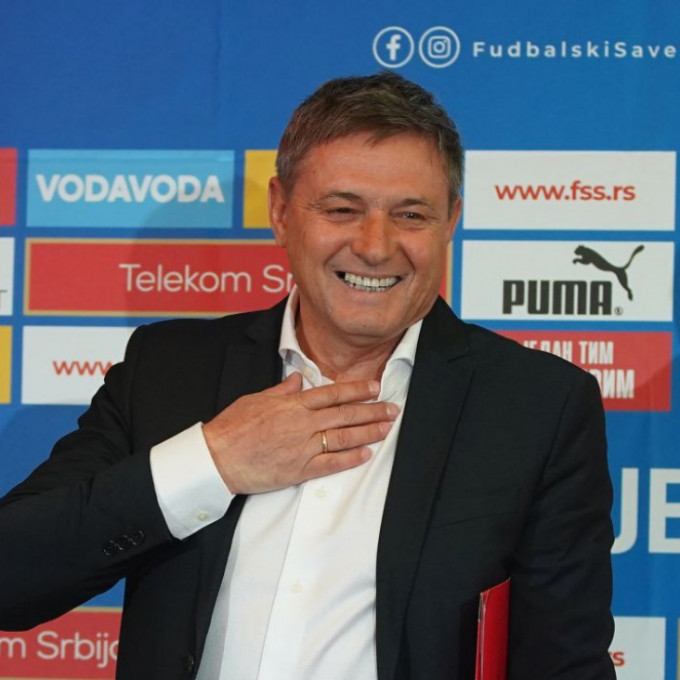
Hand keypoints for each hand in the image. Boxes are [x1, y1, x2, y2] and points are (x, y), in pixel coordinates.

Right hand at [202, 373, 398, 493]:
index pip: (332, 393)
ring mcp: (302, 447)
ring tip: (387, 428)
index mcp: (292, 404)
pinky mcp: (299, 470)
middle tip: (392, 408)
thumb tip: (299, 379)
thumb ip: (282, 390)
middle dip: (372, 410)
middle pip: (345, 414)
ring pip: (343, 437)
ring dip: (368, 431)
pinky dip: (349, 459)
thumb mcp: (256, 399)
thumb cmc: (233, 427)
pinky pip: (330, 464)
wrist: (217, 458)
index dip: (357, 389)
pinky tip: (366, 454)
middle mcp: (302, 423)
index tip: (375, 387)